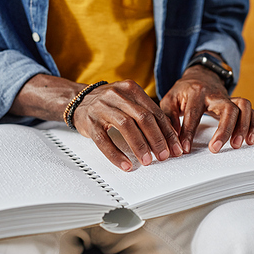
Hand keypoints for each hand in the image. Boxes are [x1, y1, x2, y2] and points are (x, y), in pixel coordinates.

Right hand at [10, 75, 182, 170]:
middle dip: (157, 139)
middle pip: (143, 118)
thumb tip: (169, 136)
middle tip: (165, 155)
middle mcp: (117, 96)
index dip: (167, 131)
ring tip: (147, 161)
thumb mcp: (128, 100)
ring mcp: (102, 108)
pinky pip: (104, 140)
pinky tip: (126, 164)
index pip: (154, 112)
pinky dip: (116, 154)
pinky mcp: (90, 122)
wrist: (77, 99)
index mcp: (131, 89)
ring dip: (139, 145)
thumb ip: (146, 113)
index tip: (175, 147)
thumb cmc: (109, 103)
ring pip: (125, 126)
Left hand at [160, 64, 253, 153]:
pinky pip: (250, 111)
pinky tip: (249, 140)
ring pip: (243, 107)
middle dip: (223, 130)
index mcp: (196, 92)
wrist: (199, 75)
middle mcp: (215, 94)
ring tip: (236, 145)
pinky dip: (252, 125)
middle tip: (215, 149)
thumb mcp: (170, 99)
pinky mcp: (236, 102)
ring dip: (243, 127)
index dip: (188, 133)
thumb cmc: (183, 91)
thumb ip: (169, 118)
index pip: (194, 114)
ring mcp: (228, 97)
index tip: (185, 148)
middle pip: (227, 109)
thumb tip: (173, 138)